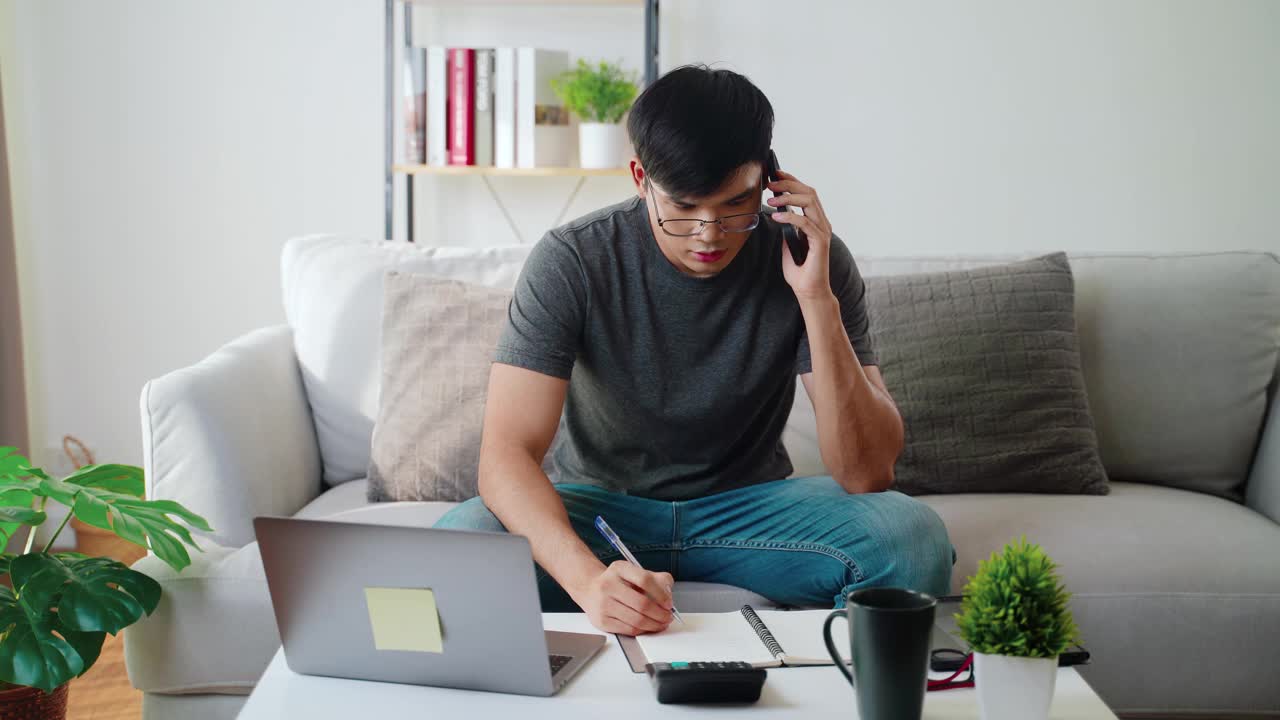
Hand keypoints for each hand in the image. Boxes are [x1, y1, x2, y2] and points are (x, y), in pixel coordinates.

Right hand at [572, 561, 674, 635]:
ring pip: (636, 620)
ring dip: (654, 625)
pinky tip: (648, 627)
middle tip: (668, 617)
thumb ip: (656, 579)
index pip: (644, 580)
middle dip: (660, 614)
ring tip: (661, 623)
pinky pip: (628, 630)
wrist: (590, 589)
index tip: (669, 603)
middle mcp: (608, 584)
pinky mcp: (601, 620)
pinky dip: (643, 630)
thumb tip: (668, 595)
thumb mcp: (635, 572)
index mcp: (619, 569)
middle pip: (642, 604)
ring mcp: (603, 603)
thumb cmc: (618, 582)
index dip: (661, 594)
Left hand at [768, 168, 834, 301]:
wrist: (808, 291)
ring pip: (810, 202)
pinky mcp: (820, 242)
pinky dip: (789, 216)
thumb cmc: (800, 271)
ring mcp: (823, 231)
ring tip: (770, 199)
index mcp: (816, 221)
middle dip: (789, 184)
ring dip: (788, 197)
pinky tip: (776, 216)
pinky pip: (804, 222)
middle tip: (770, 183)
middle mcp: (822, 223)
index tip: (776, 174)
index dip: (792, 181)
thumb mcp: (788, 245)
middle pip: (809, 192)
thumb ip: (787, 230)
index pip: (807, 194)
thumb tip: (779, 215)